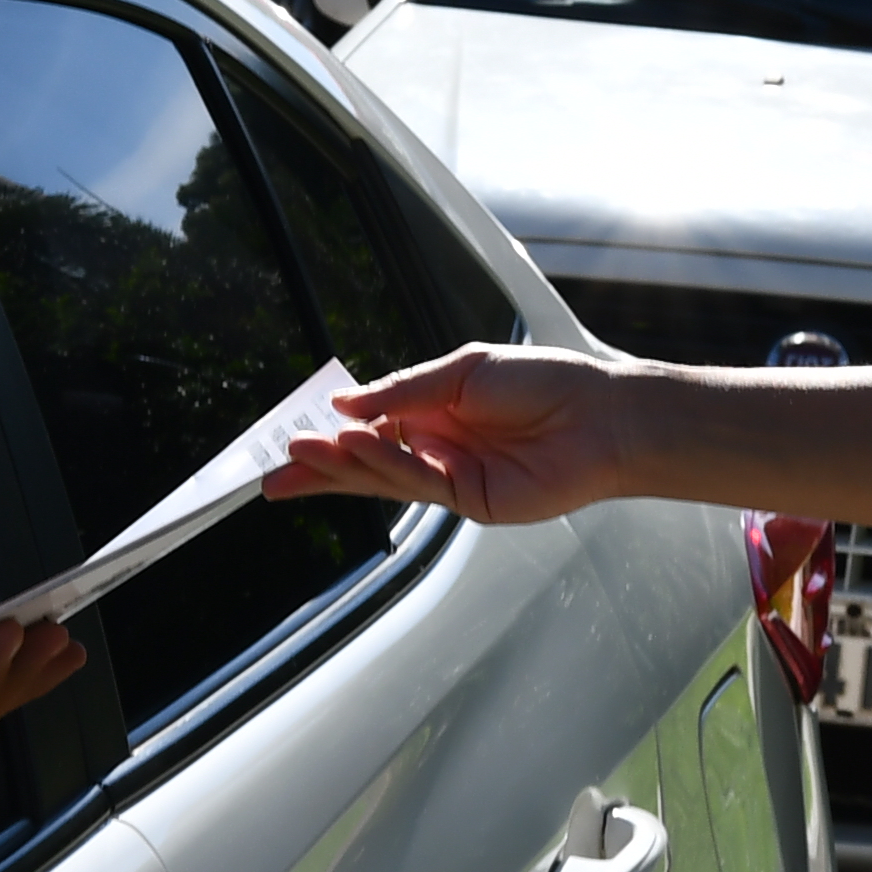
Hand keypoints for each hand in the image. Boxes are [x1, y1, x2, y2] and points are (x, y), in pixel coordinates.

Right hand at [259, 346, 643, 524]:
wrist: (600, 416)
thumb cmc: (543, 383)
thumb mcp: (462, 370)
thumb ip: (403, 390)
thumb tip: (344, 403)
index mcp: (434, 412)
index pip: (369, 427)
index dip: (331, 432)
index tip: (290, 434)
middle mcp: (437, 447)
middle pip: (365, 464)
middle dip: (318, 469)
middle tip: (271, 473)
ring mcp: (451, 477)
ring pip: (382, 476)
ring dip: (339, 465)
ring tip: (300, 453)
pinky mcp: (471, 501)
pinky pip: (416, 482)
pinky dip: (383, 464)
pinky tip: (353, 448)